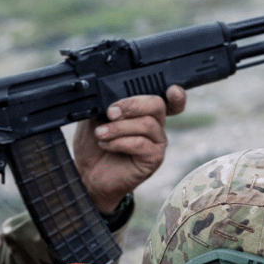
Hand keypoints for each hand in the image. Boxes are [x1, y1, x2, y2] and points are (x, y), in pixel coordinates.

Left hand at [72, 84, 187, 212]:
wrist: (88, 174)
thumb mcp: (93, 118)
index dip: (175, 94)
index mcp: (143, 112)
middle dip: (132, 105)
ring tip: (100, 133)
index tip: (172, 89)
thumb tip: (106, 97)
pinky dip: (120, 142)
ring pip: (147, 124)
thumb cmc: (93, 146)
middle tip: (111, 113)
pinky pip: (142, 144)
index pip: (165, 98)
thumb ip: (102, 104)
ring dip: (119, 127)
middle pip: (157, 105)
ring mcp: (156, 142)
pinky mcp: (153, 159)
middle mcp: (155, 125)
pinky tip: (106, 145)